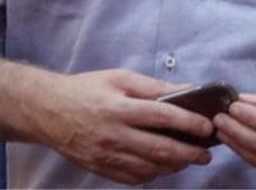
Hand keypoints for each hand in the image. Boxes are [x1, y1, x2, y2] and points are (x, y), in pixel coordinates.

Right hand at [31, 69, 214, 184]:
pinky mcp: (100, 169)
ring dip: (174, 167)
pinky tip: (164, 167)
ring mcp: (106, 156)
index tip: (207, 127)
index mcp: (120, 108)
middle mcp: (114, 135)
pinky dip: (153, 175)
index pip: (162, 117)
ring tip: (189, 159)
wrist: (47, 111)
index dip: (189, 123)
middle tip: (206, 154)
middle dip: (188, 153)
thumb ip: (153, 86)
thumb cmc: (87, 89)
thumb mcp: (120, 78)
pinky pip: (133, 178)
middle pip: (159, 149)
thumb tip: (187, 89)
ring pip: (149, 169)